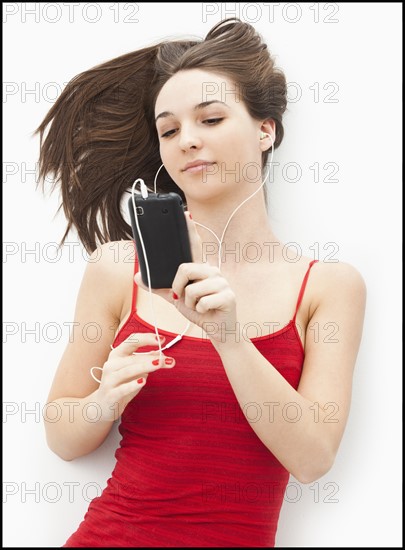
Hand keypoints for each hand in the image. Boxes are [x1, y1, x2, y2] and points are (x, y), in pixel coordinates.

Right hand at [94, 332, 174, 420]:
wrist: (103, 405)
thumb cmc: (121, 384)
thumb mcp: (135, 370)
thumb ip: (146, 360)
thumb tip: (162, 353)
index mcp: (117, 354)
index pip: (131, 341)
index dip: (146, 338)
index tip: (162, 340)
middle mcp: (111, 365)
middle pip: (132, 357)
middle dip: (151, 357)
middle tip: (167, 359)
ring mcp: (109, 379)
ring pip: (128, 370)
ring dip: (145, 366)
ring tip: (159, 364)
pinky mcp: (111, 394)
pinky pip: (123, 388)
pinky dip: (133, 384)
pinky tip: (143, 381)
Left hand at [134, 212, 238, 344]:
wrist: (218, 331)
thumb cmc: (199, 311)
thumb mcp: (176, 298)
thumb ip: (159, 287)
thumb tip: (138, 277)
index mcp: (201, 268)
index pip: (194, 246)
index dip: (190, 229)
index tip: (185, 213)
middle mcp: (213, 271)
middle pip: (185, 268)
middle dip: (178, 288)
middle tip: (184, 297)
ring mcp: (223, 282)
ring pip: (192, 290)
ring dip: (189, 304)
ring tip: (199, 306)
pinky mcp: (229, 296)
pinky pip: (202, 302)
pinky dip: (200, 311)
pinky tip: (208, 311)